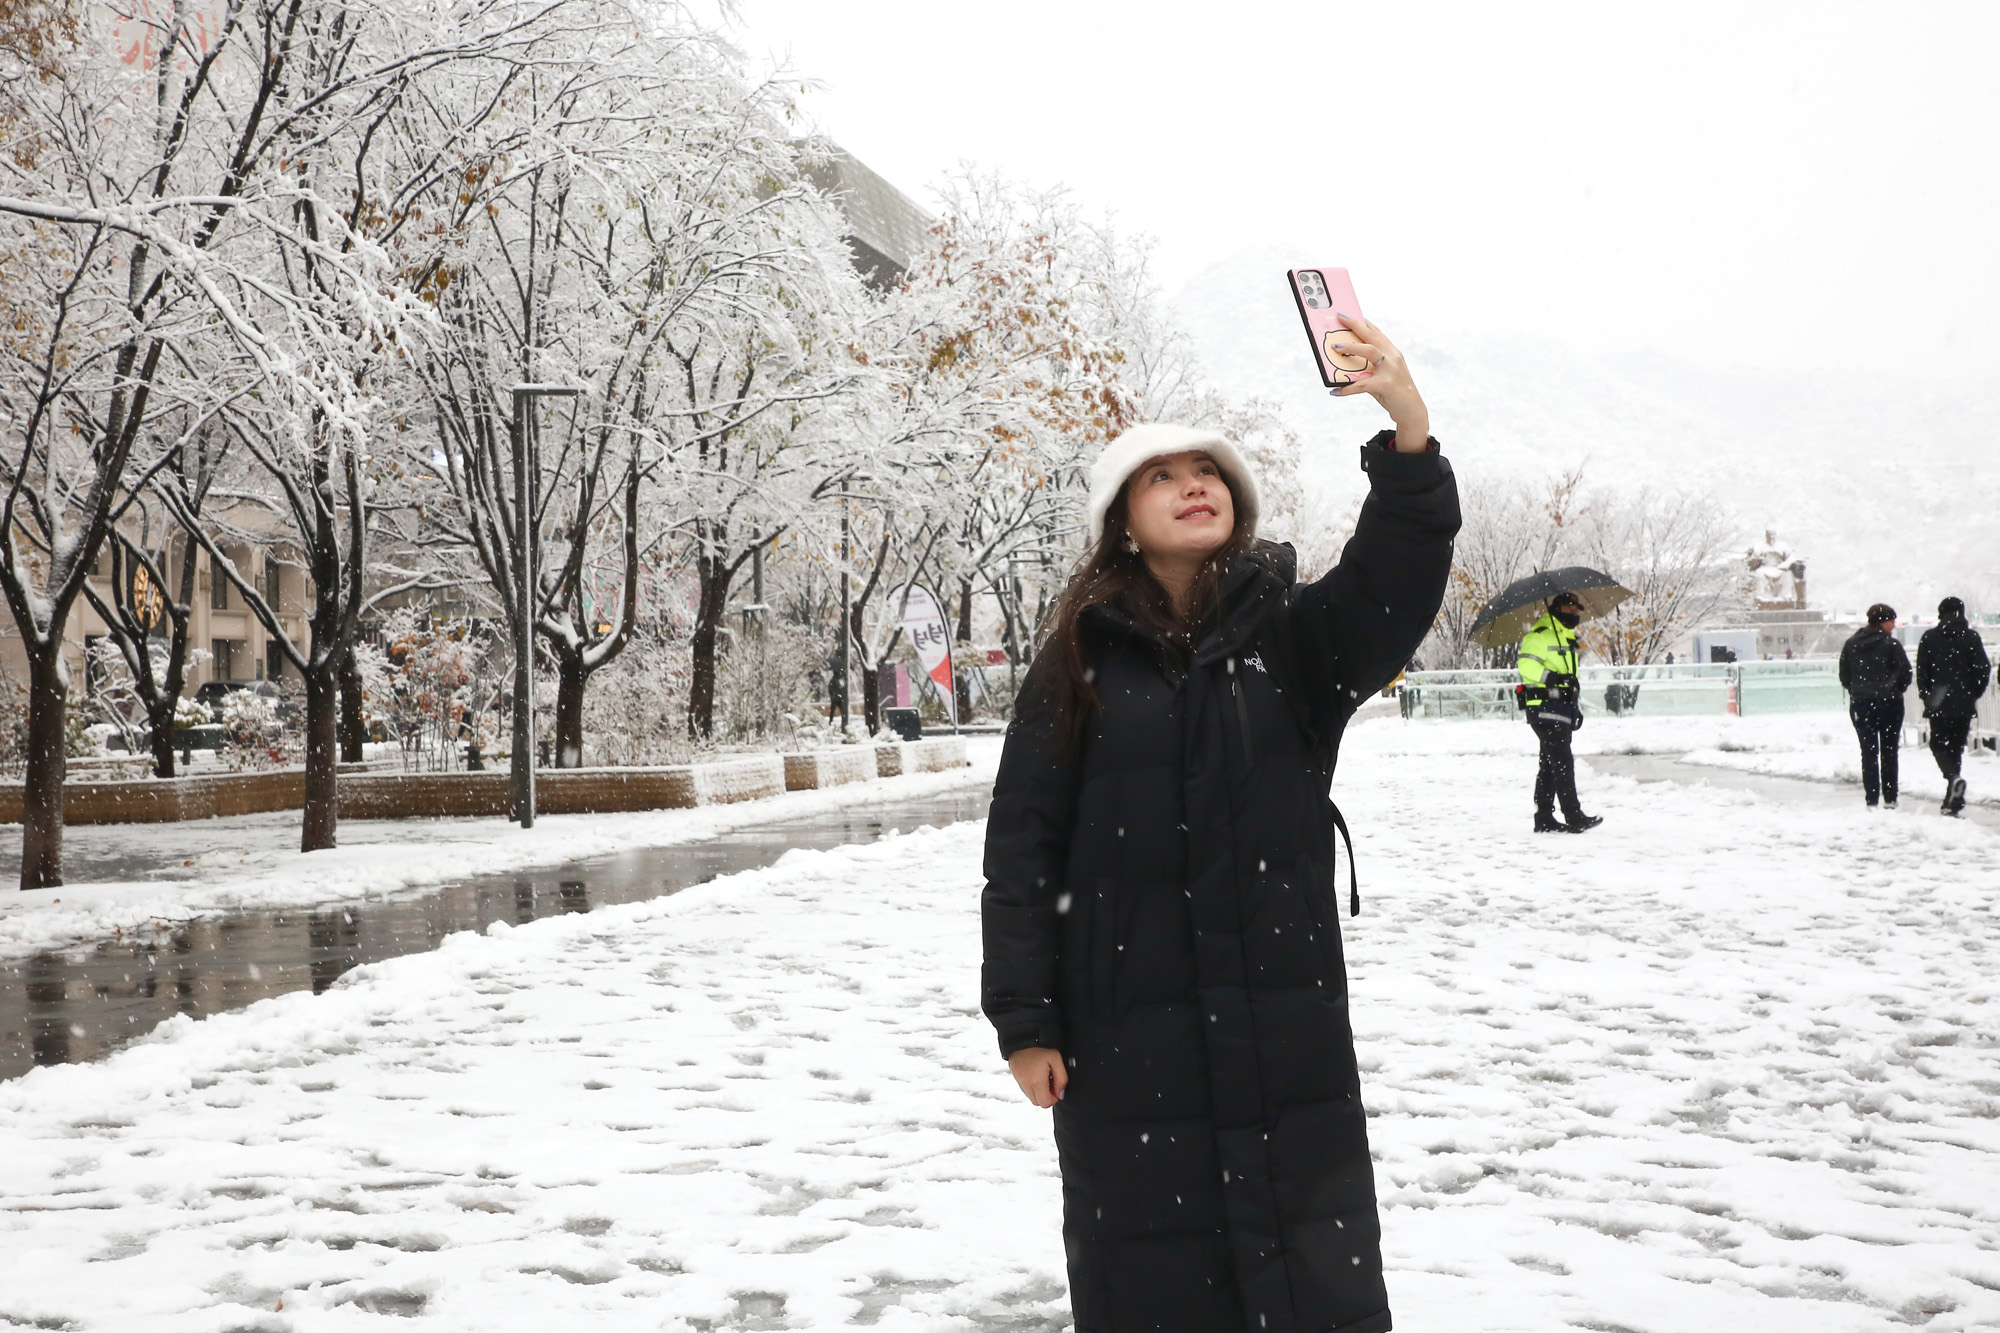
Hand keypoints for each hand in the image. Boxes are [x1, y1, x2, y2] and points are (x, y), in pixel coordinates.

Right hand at [1007, 1047, 1067, 1107]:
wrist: (1023, 1038)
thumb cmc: (1040, 1047)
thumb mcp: (1056, 1059)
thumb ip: (1062, 1079)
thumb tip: (1060, 1094)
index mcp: (1036, 1081)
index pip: (1045, 1103)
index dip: (1054, 1098)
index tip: (1056, 1087)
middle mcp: (1026, 1084)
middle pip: (1038, 1102)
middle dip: (1046, 1096)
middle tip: (1051, 1082)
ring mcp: (1020, 1081)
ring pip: (1031, 1097)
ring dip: (1039, 1092)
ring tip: (1043, 1077)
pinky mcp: (1016, 1078)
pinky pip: (1026, 1089)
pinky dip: (1032, 1086)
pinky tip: (1036, 1074)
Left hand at [1327, 313, 1429, 451]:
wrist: (1411, 410)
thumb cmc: (1393, 391)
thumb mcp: (1384, 373)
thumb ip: (1369, 366)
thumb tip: (1344, 361)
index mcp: (1392, 352)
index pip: (1376, 332)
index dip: (1362, 322)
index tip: (1349, 314)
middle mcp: (1393, 357)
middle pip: (1372, 336)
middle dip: (1355, 325)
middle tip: (1339, 317)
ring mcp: (1391, 369)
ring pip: (1369, 351)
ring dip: (1351, 347)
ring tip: (1334, 347)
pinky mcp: (1386, 385)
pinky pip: (1362, 384)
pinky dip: (1347, 388)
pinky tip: (1335, 391)